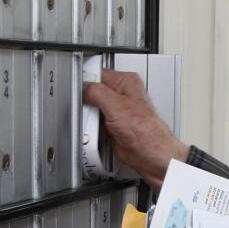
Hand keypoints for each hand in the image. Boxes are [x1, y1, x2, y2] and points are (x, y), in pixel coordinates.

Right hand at [82, 69, 189, 188]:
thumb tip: (83, 89)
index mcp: (126, 82)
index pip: (98, 73)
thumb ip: (96, 91)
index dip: (87, 81)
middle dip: (87, 103)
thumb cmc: (145, 131)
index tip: (79, 91)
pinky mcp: (112, 126)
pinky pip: (95, 124)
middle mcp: (122, 95)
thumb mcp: (115, 104)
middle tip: (89, 111)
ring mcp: (117, 111)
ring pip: (92, 110)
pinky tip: (97, 132)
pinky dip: (92, 129)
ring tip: (95, 124)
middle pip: (93, 92)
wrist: (149, 154)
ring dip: (89, 118)